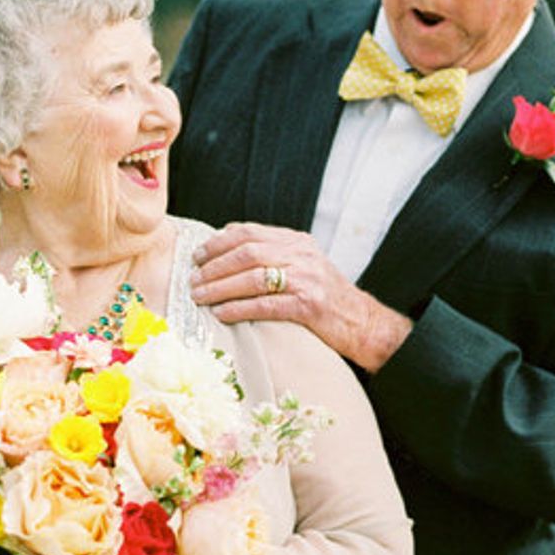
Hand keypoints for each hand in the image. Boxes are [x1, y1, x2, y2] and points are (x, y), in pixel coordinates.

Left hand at [189, 223, 410, 371]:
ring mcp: (306, 279)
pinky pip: (265, 305)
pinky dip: (239, 308)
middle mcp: (301, 255)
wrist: (361, 322)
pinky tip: (221, 313)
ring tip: (199, 297)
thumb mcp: (300, 263)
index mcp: (296, 241)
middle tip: (193, 279)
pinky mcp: (308, 306)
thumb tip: (225, 242)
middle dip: (214, 266)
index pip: (249, 232)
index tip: (197, 255)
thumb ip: (270, 252)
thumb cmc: (323, 296)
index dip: (218, 243)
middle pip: (246, 253)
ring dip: (219, 288)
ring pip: (252, 277)